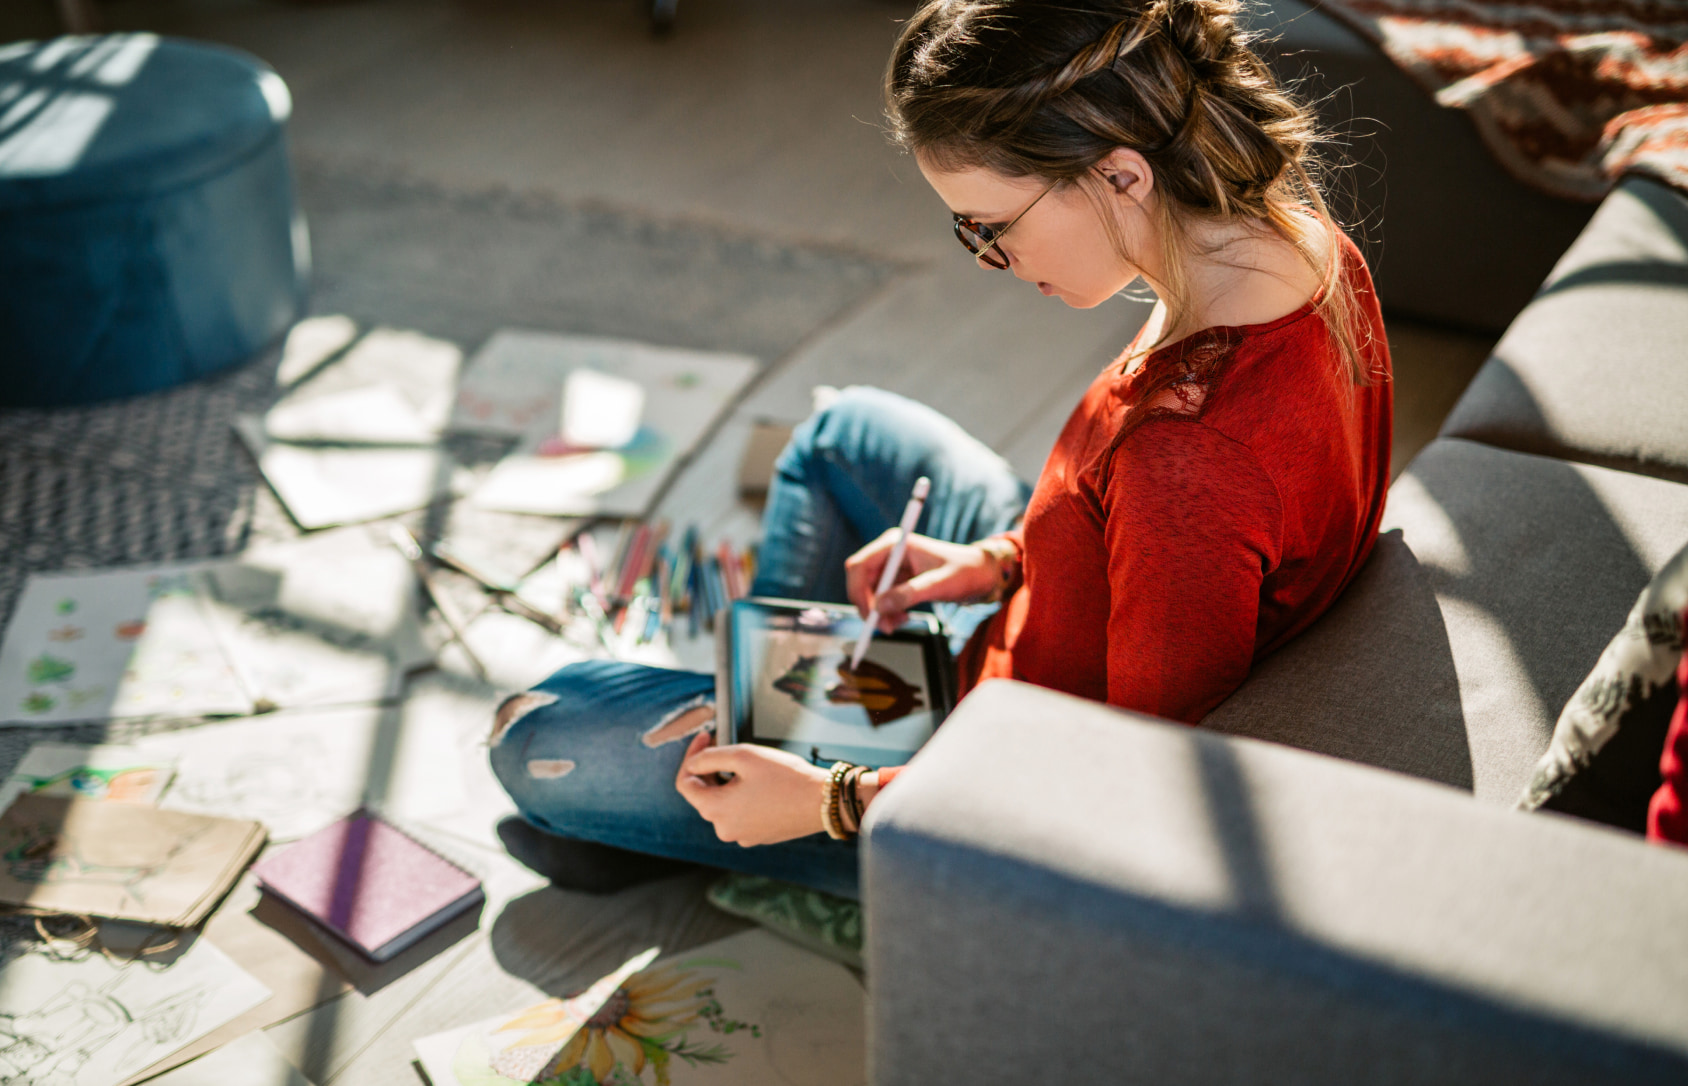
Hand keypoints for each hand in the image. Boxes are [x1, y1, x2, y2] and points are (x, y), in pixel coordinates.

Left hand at [675, 731, 828, 845]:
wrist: (822, 801)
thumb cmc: (786, 777)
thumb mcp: (743, 755)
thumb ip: (709, 757)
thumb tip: (693, 762)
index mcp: (715, 811)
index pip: (685, 784)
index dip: (691, 757)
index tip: (705, 738)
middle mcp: (725, 830)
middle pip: (704, 795)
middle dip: (710, 769)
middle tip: (725, 745)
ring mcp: (743, 836)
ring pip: (723, 804)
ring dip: (727, 783)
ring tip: (748, 766)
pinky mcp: (759, 836)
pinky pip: (741, 814)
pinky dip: (743, 797)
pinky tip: (761, 784)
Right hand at [845, 531, 1000, 630]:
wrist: (980, 574)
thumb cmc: (965, 572)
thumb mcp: (940, 585)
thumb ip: (910, 594)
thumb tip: (880, 607)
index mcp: (895, 544)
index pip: (859, 566)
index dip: (859, 592)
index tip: (872, 615)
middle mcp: (889, 553)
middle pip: (859, 581)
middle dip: (869, 607)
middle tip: (884, 628)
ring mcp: (891, 567)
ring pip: (868, 594)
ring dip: (879, 613)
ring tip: (899, 624)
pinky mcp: (896, 580)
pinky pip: (880, 600)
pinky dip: (887, 613)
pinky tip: (903, 619)